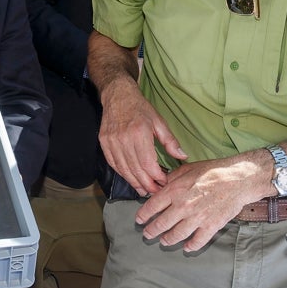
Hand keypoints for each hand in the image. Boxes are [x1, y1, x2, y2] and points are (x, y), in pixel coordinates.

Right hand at [98, 80, 185, 195]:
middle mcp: (123, 139)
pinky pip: (113, 163)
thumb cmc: (140, 108)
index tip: (164, 182)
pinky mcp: (104, 142)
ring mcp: (111, 141)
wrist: (118, 95)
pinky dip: (122, 173)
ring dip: (134, 182)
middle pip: (135, 169)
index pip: (148, 163)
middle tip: (155, 192)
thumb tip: (182, 156)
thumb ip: (170, 141)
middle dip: (147, 184)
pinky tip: (130, 178)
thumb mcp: (159, 121)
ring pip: (123, 169)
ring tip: (143, 190)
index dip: (156, 176)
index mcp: (139, 133)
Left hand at [133, 155, 266, 251]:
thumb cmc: (213, 171)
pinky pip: (198, 240)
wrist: (238, 179)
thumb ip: (172, 178)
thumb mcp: (187, 169)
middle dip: (152, 231)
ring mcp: (197, 218)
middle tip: (147, 234)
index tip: (139, 220)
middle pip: (162, 223)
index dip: (143, 215)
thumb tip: (161, 184)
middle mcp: (183, 206)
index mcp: (175, 190)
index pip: (152, 206)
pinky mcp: (211, 225)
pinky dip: (192, 246)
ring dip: (168, 240)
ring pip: (177, 234)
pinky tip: (187, 248)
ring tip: (163, 241)